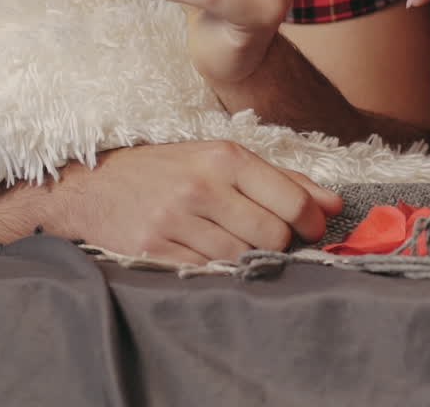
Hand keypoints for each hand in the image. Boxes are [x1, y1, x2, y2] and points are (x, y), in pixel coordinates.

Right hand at [51, 140, 340, 264]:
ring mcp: (176, 219)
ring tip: (238, 242)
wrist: (95, 185)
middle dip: (281, 243)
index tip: (314, 230)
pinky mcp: (154, 250)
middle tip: (273, 238)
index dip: (311, 222)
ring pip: (241, 257)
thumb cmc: (170, 168)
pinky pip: (207, 271)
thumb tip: (334, 203)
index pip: (289, 199)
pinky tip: (210, 251)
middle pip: (271, 234)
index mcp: (225, 157)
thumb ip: (282, 179)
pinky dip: (218, 268)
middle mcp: (202, 186)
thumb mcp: (223, 158)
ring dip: (249, 257)